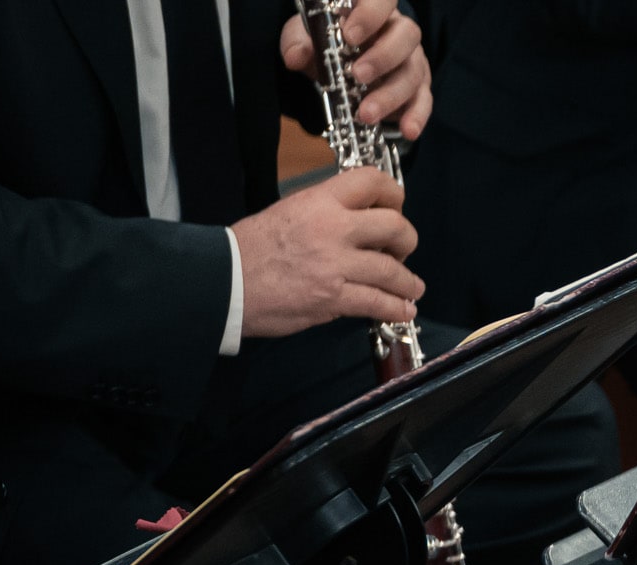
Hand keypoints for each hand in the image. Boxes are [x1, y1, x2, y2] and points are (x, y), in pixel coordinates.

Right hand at [230, 171, 419, 337]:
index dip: (393, 194)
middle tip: (403, 250)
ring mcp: (334, 264)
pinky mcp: (333, 297)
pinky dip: (397, 309)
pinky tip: (402, 310)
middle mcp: (332, 228)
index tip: (396, 206)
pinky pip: (378, 303)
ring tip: (412, 288)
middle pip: (395, 226)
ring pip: (392, 270)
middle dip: (408, 240)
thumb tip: (356, 220)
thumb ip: (325, 212)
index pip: (371, 182)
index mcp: (318, 201)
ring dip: (408, 282)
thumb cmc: (250, 248)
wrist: (224, 280)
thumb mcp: (288, 210)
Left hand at [278, 0, 431, 135]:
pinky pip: (424, 101)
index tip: (349, 35)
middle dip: (382, 57)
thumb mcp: (306, 38)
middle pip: (406, 37)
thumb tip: (295, 56)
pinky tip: (407, 130)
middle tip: (357, 75)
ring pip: (413, 72)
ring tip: (366, 114)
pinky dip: (417, 116)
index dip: (370, 15)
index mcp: (372, 9)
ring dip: (391, 95)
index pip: (382, 1)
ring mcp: (412, 60)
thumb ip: (299, 42)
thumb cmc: (327, 44)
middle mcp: (398, 31)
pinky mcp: (419, 88)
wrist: (338, 68)